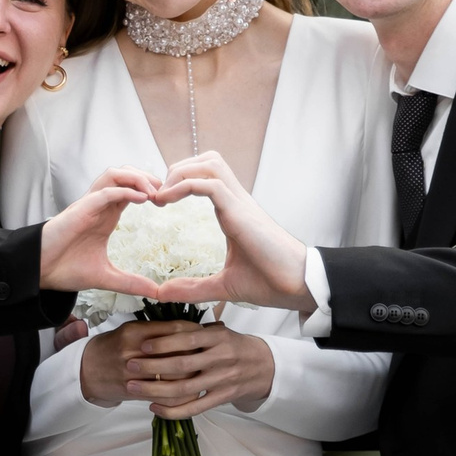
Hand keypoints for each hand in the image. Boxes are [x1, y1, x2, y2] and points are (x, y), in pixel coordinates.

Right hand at [39, 168, 165, 291]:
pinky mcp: (80, 209)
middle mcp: (98, 206)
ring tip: (154, 191)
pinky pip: (105, 191)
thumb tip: (155, 293)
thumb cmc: (65, 269)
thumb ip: (131, 282)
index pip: (130, 190)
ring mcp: (89, 205)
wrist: (38, 272)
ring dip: (136, 178)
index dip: (149, 190)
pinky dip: (124, 190)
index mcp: (105, 216)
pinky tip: (141, 198)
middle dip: (147, 177)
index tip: (165, 203)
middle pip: (124, 175)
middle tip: (165, 192)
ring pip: (114, 175)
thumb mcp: (106, 277)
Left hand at [81, 316, 274, 413]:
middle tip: (129, 365)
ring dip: (156, 390)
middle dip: (153, 366)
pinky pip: (194, 408)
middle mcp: (221, 358)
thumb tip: (156, 321)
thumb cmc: (231, 345)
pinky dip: (172, 410)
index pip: (188, 339)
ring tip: (133, 387)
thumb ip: (193, 329)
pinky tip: (153, 407)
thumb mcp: (218, 331)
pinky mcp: (222, 398)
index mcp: (218, 337)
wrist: (263, 366)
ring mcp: (222, 381)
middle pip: (183, 366)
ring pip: (185, 389)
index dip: (164, 343)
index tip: (142, 345)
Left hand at [148, 151, 313, 311]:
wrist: (296, 285)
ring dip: (180, 172)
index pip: (207, 177)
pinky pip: (209, 184)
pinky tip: (167, 201)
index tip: (159, 201)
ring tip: (162, 195)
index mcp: (233, 211)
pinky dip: (184, 185)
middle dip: (178, 169)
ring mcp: (240, 203)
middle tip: (159, 194)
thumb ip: (193, 288)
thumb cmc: (270, 281)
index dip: (180, 181)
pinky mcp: (240, 211)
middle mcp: (237, 201)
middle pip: (207, 160)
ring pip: (209, 163)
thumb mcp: (224, 285)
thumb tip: (162, 294)